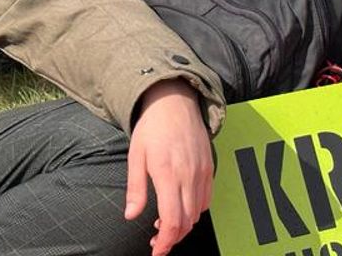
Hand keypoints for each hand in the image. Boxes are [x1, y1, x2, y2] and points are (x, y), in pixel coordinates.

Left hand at [125, 79, 212, 255]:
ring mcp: (202, 172)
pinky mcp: (210, 168)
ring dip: (184, 225)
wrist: (175, 101)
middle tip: (156, 239)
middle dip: (173, 237)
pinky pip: (206, 199)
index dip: (165, 242)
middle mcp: (189, 176)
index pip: (172, 220)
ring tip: (165, 223)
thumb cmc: (152, 127)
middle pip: (187, 222)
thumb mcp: (136, 156)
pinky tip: (180, 207)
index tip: (156, 251)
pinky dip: (195, 211)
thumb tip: (131, 215)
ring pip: (198, 213)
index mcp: (168, 174)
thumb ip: (136, 188)